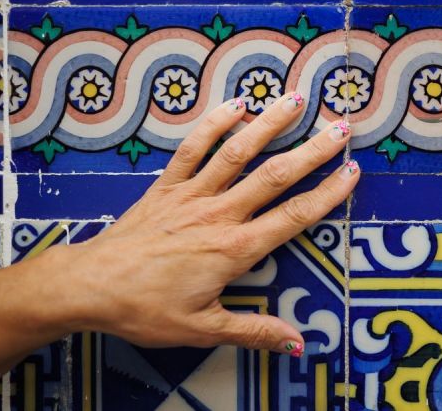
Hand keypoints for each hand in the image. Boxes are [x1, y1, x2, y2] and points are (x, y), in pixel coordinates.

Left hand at [54, 93, 357, 355]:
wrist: (88, 286)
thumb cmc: (144, 309)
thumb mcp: (201, 328)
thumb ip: (253, 331)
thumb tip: (296, 343)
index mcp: (234, 250)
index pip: (293, 216)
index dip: (327, 194)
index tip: (352, 172)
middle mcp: (218, 214)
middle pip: (274, 175)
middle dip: (312, 150)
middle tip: (341, 126)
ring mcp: (191, 194)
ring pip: (238, 151)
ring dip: (270, 122)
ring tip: (297, 98)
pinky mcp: (166, 186)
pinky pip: (193, 148)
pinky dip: (214, 123)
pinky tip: (236, 104)